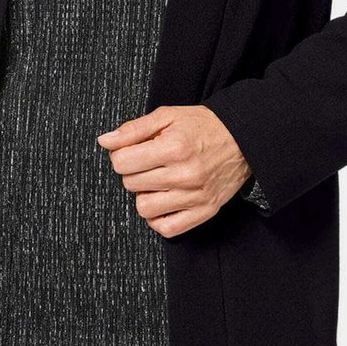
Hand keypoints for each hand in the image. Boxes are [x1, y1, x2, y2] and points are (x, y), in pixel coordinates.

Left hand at [96, 105, 252, 236]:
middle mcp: (184, 174)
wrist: (242, 139)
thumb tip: (104, 141)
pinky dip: (158, 218)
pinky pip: (166, 229)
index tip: (132, 150)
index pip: (122, 162)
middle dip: (133, 172)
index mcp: (173, 147)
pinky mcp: (204, 211)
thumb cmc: (202, 126)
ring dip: (144, 195)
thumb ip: (133, 129)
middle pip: (130, 184)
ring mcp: (195, 196)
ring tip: (156, 182)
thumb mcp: (167, 116)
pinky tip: (163, 201)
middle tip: (148, 162)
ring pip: (144, 208)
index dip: (121, 155)